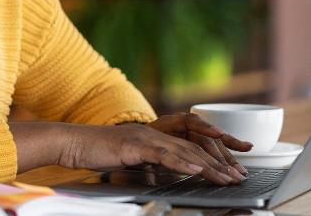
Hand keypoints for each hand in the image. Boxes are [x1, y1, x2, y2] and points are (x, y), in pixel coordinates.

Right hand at [53, 122, 245, 184]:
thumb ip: (149, 165)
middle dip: (220, 163)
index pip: (191, 146)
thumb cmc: (96, 153)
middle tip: (239, 176)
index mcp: (156, 136)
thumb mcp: (129, 161)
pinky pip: (163, 154)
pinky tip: (196, 170)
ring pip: (184, 151)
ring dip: (208, 165)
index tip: (231, 170)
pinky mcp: (135, 145)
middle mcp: (155, 132)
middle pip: (194, 147)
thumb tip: (165, 176)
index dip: (214, 158)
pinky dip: (182, 163)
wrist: (71, 143)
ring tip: (226, 177)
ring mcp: (146, 137)